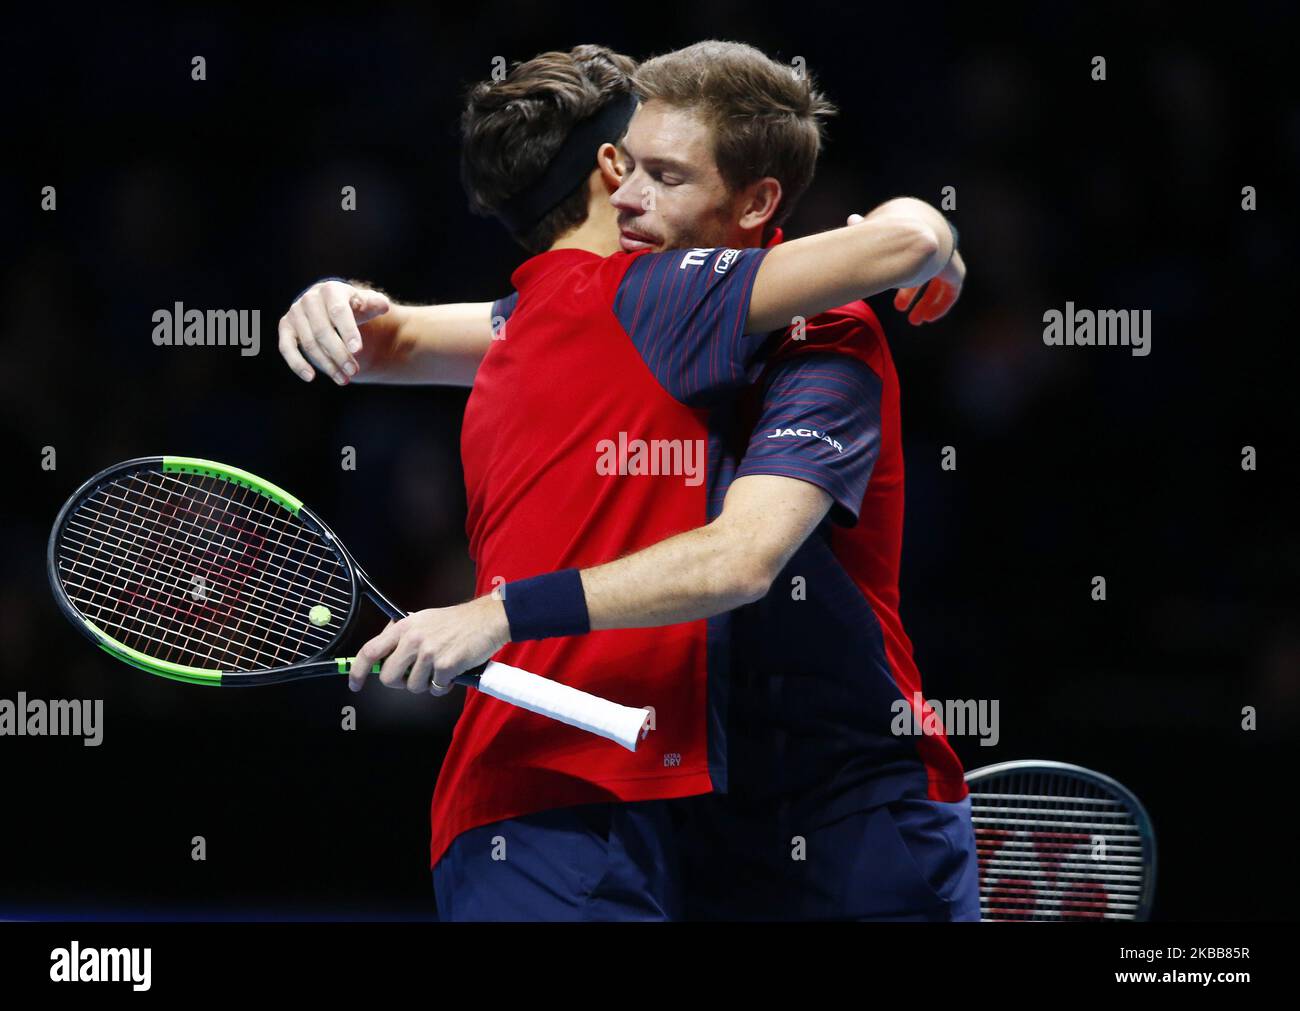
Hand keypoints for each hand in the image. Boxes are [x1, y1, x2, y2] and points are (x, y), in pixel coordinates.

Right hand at [277, 279, 391, 384]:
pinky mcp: (285, 326)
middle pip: (323, 331)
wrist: (328, 303)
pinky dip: (296, 363)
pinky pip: (286, 347)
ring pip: (309, 343)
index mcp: (331, 290)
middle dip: (339, 354)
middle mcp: (309, 299)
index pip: (339, 311)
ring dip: (326, 364)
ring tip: (344, 379)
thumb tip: (383, 306)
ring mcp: (295, 312)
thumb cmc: (352, 306)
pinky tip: (310, 377)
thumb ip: (375, 304)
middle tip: (354, 371)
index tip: (358, 351)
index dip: (348, 331)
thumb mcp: (366, 302)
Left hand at [348, 595, 510, 694]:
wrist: (487, 619)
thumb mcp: (423, 619)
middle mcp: (413, 639)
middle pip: (389, 677)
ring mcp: (429, 653)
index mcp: (404, 627)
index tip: (355, 683)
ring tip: (438, 670)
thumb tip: (383, 653)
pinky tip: (452, 673)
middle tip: (413, 677)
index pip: (370, 651)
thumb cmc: (456, 622)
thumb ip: (402, 635)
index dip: (358, 671)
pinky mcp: (446, 665)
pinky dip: (443, 686)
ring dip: (426, 685)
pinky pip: (436, 689)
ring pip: (413, 687)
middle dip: (400, 683)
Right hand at [847, 213, 964, 324]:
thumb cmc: (885, 233)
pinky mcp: (954, 269)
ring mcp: (947, 256)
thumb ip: (865, 227)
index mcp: (917, 234)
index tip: (892, 296)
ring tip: (915, 320)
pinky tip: (928, 316)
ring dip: (927, 303)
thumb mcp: (871, 232)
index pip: (910, 257)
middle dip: (911, 294)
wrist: (910, 236)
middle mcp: (934, 244)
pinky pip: (952, 291)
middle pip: (925, 273)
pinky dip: (941, 305)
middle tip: (899, 309)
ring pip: (939, 284)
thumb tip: (852, 219)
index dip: (900, 278)